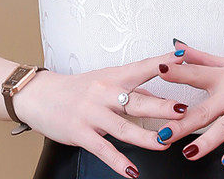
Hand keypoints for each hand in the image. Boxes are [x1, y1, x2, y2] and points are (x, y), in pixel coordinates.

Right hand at [15, 49, 188, 177]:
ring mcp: (92, 113)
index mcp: (113, 76)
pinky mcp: (81, 132)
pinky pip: (103, 149)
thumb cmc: (77, 88)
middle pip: (137, 100)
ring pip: (124, 127)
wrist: (40, 95)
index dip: (163, 62)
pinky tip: (132, 171)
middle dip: (162, 106)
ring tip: (165, 144)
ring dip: (147, 138)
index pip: (142, 67)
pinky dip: (118, 162)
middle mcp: (104, 92)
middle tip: (183, 111)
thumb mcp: (105, 80)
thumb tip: (159, 94)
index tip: (182, 56)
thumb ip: (131, 88)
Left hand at [152, 42, 223, 166]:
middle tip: (163, 133)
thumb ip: (199, 59)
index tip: (159, 71)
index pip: (196, 73)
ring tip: (188, 153)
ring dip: (205, 142)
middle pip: (204, 110)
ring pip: (223, 128)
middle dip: (182, 123)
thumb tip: (177, 47)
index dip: (177, 72)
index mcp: (221, 77)